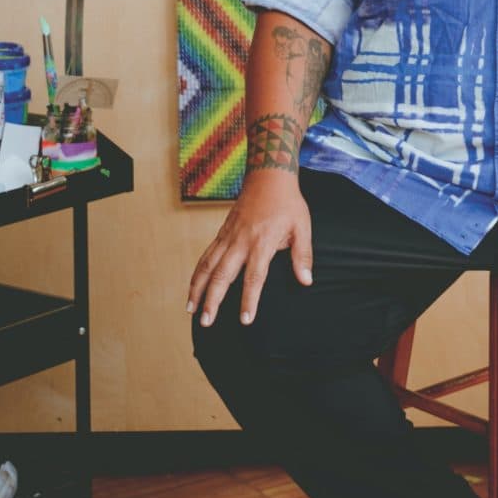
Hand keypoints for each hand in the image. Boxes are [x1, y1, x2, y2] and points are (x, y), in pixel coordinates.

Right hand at [188, 177, 313, 327]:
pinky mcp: (222, 233)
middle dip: (212, 300)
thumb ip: (302, 256)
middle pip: (222, 275)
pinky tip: (193, 287)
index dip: (249, 299)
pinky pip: (206, 256)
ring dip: (198, 288)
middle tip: (206, 321)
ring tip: (191, 310)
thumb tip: (306, 281)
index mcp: (262, 243)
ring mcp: (228, 237)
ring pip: (207, 266)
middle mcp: (240, 242)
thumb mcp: (302, 227)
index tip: (245, 319)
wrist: (268, 176)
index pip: (254, 277)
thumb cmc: (287, 203)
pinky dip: (197, 273)